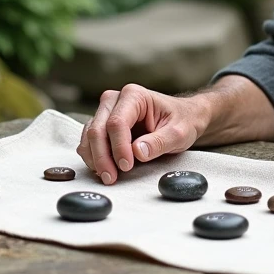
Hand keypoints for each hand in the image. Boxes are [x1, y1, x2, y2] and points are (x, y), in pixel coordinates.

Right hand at [76, 84, 209, 184]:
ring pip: (90, 135)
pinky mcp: (103, 124)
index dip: (118, 147)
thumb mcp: (179, 133)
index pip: (116, 122)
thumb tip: (137, 152)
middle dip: (102, 156)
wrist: (184, 118)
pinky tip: (104, 169)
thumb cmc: (182, 121)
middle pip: (97, 128)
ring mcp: (107, 111)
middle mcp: (115, 100)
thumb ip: (159, 142)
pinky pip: (89, 140)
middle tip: (111, 177)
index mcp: (134, 96)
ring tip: (108, 176)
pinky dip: (93, 156)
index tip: (126, 166)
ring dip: (95, 158)